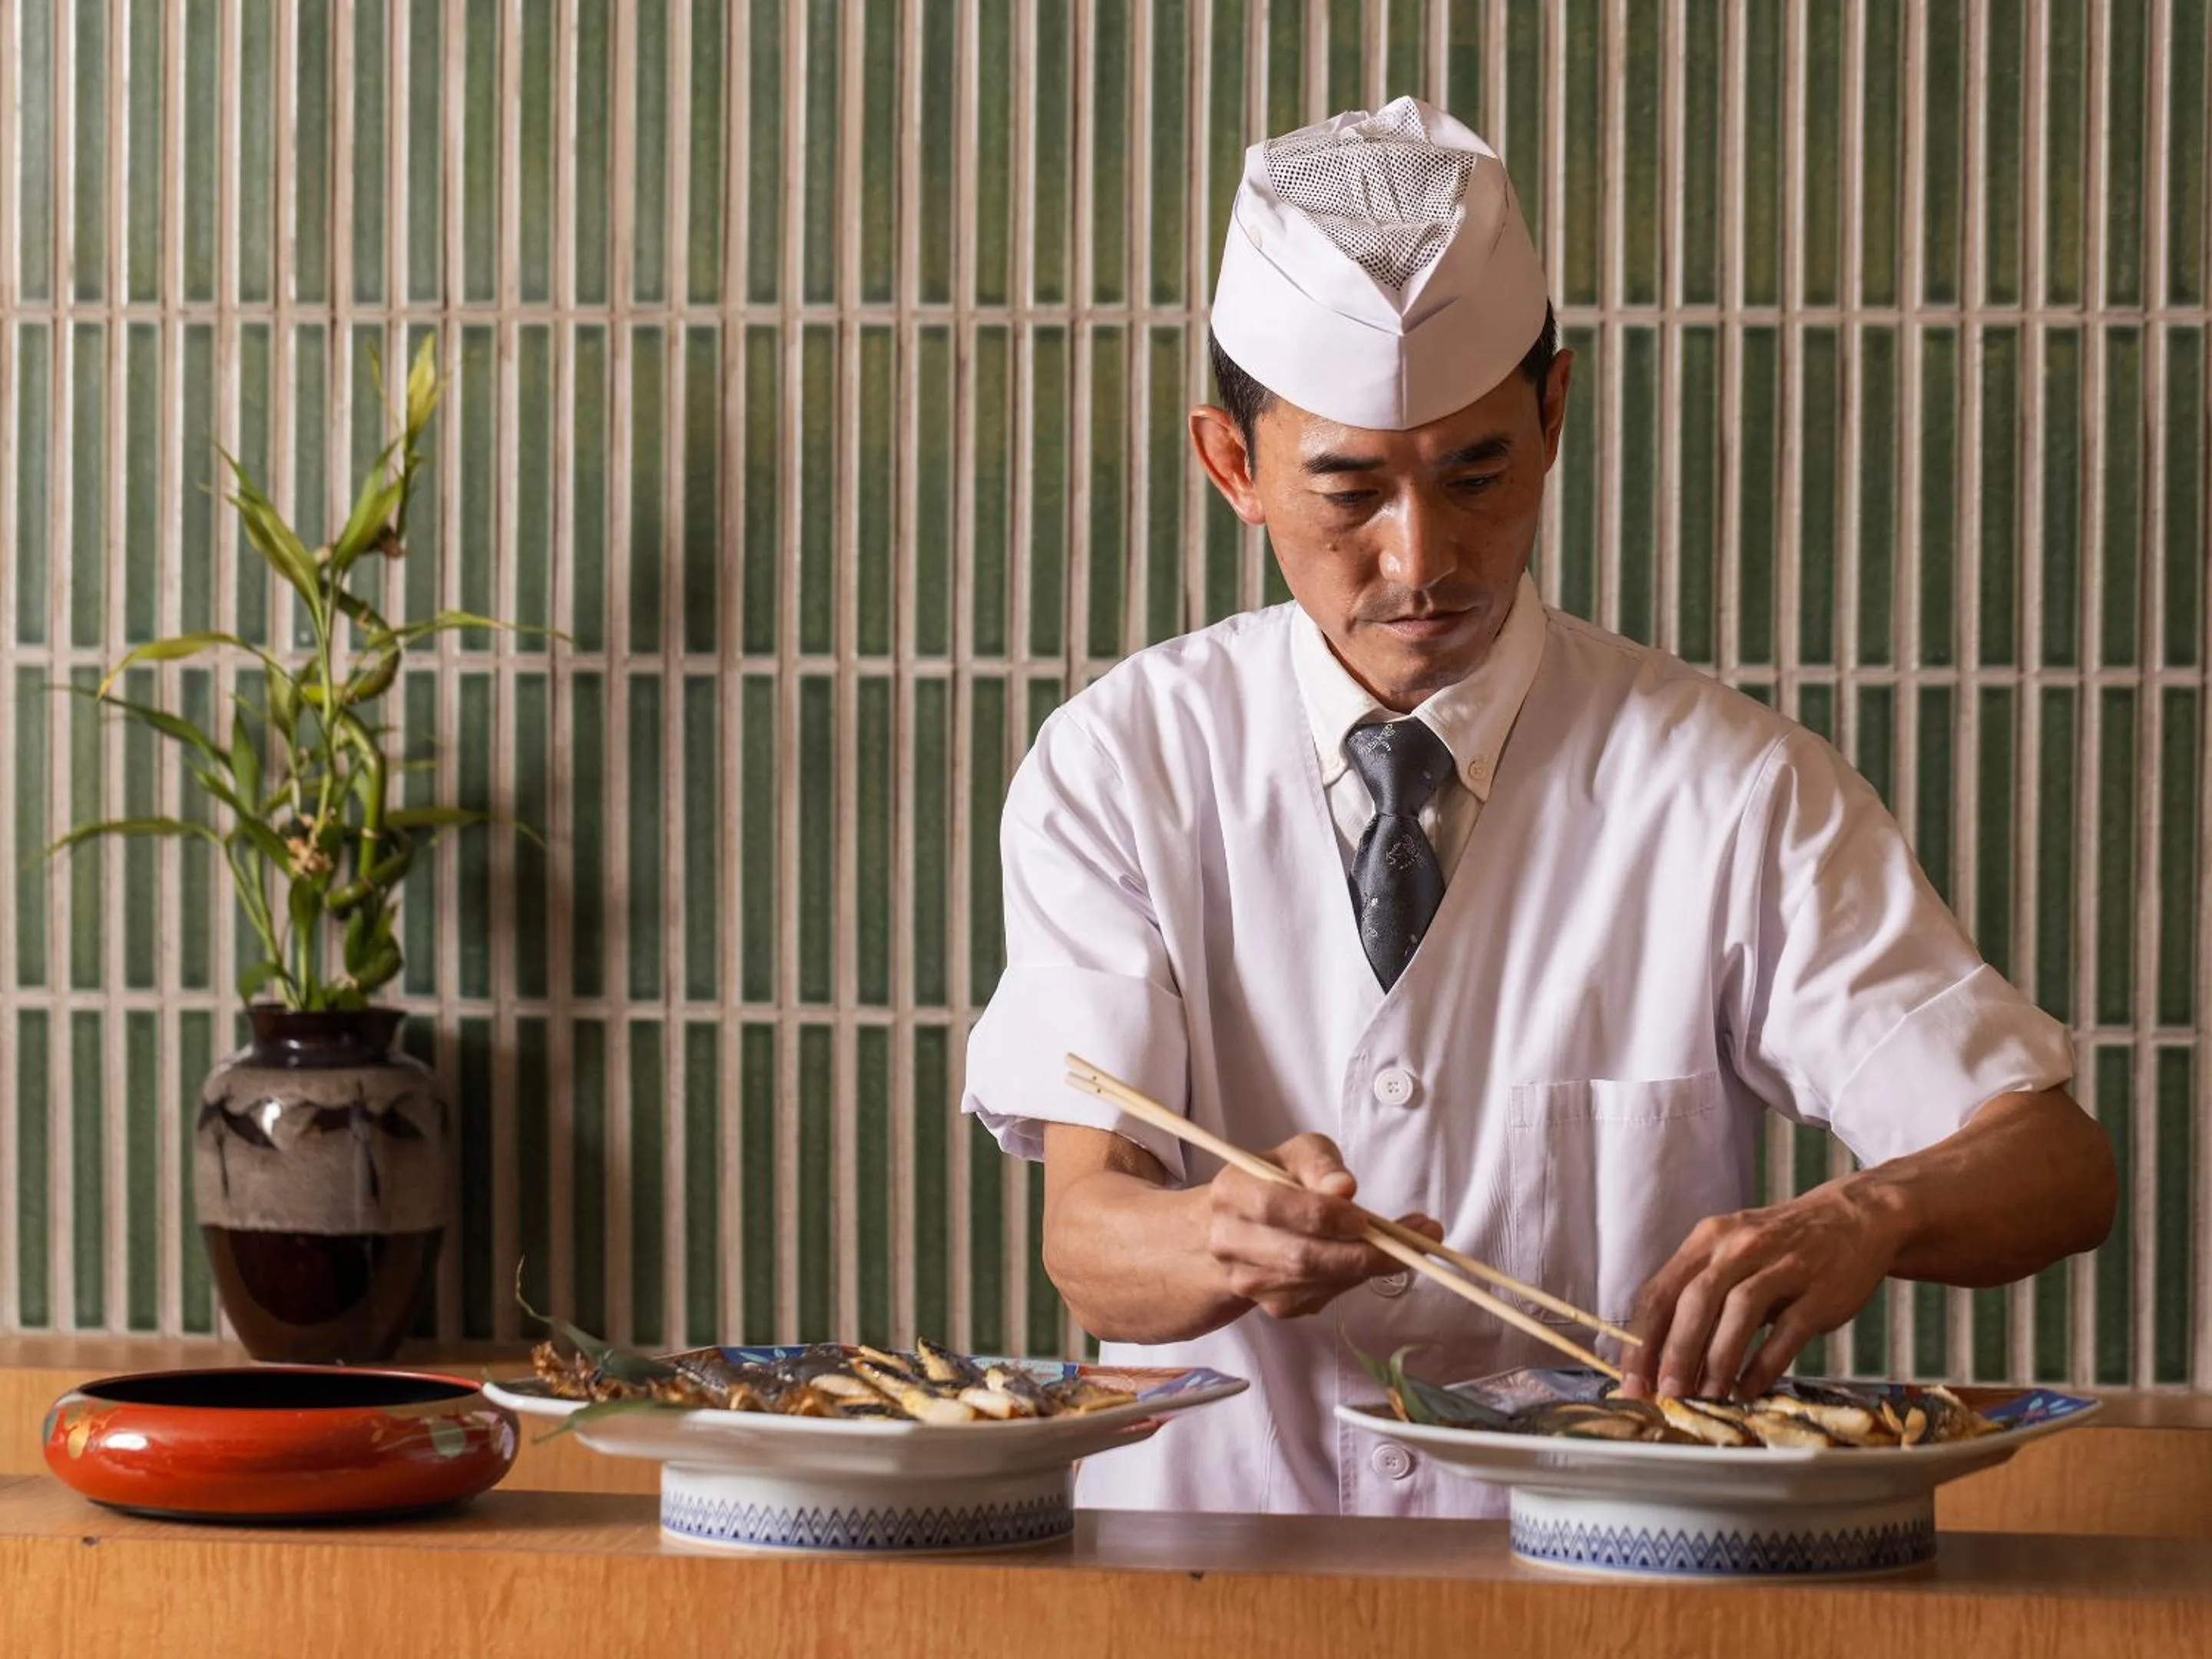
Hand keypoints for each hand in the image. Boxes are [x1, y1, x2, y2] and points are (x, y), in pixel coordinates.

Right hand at [1204, 1133, 1442, 1319]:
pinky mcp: (1272, 1305)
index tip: (1367, 1216)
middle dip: (1366, 1252)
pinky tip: (1372, 1260)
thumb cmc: (1276, 1181)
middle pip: (1302, 1256)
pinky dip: (1354, 1280)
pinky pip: (1322, 1298)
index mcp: (1231, 1193)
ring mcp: (1248, 1280)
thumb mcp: (1297, 1155)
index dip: (1325, 1216)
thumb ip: (1320, 1163)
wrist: (1238, 1227)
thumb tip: (1344, 1188)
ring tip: (1410, 1246)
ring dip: (1370, 1268)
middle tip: (1417, 1239)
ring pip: (1318, 1283)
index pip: (1277, 1208)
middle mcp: (1229, 1241)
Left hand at [1616, 1180, 1909, 1400]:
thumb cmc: (1780, 1245)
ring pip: (1738, 1312)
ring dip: (1717, 1360)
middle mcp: (1739, 1247)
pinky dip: (1763, 1365)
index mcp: (1708, 1239)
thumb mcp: (1731, 1253)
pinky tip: (1747, 1390)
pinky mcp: (1819, 1292)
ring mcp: (1783, 1267)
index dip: (1641, 1340)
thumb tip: (1660, 1358)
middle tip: (1665, 1394)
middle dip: (1675, 1353)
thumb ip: (1698, 1295)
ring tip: (1704, 1397)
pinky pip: (1786, 1333)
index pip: (1660, 1292)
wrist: (1854, 1218)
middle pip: (1695, 1301)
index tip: (1631, 1381)